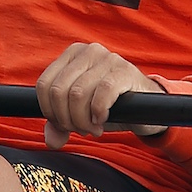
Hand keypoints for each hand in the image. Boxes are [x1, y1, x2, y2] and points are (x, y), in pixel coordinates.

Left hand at [35, 42, 165, 148]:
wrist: (147, 106)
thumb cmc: (109, 105)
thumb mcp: (80, 113)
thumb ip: (60, 124)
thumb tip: (51, 140)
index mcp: (72, 55)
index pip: (44, 85)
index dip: (50, 112)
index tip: (64, 125)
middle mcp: (88, 51)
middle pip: (58, 91)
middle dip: (66, 119)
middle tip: (81, 129)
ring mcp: (108, 58)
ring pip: (77, 94)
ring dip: (82, 120)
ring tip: (93, 128)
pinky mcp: (125, 71)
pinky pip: (102, 93)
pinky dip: (98, 112)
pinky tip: (102, 119)